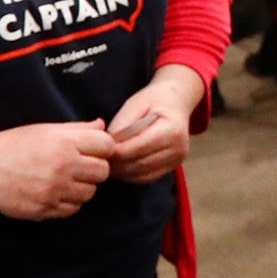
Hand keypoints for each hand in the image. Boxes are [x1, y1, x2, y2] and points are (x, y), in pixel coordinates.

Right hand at [0, 120, 114, 220]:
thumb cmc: (12, 145)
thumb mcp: (44, 130)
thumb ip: (77, 129)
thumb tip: (102, 126)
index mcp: (65, 143)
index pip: (107, 145)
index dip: (102, 146)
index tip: (91, 148)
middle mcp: (63, 167)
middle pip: (103, 171)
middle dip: (94, 168)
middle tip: (78, 165)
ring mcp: (55, 191)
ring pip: (90, 193)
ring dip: (82, 186)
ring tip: (63, 178)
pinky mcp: (46, 210)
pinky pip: (73, 209)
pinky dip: (68, 202)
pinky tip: (54, 191)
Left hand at [107, 64, 204, 183]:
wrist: (176, 102)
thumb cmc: (154, 100)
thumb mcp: (136, 103)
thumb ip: (123, 124)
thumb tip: (109, 144)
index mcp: (171, 130)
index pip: (139, 147)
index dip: (118, 151)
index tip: (100, 151)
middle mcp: (178, 148)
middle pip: (141, 164)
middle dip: (117, 165)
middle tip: (99, 161)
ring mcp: (177, 160)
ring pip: (143, 174)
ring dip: (122, 173)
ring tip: (106, 165)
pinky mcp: (172, 166)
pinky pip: (148, 177)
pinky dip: (131, 176)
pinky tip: (119, 168)